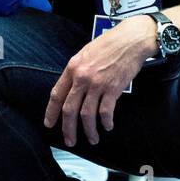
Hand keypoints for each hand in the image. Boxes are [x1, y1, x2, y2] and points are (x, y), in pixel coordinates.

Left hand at [44, 14, 156, 146]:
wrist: (131, 40)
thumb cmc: (110, 43)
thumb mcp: (86, 53)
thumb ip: (77, 71)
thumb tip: (73, 89)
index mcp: (73, 68)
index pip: (57, 94)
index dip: (51, 112)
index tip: (49, 123)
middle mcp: (82, 77)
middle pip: (70, 109)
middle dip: (68, 129)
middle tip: (70, 140)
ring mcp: (97, 84)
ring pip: (87, 115)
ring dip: (89, 130)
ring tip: (92, 139)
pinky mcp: (113, 88)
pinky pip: (106, 111)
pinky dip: (106, 122)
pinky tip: (107, 126)